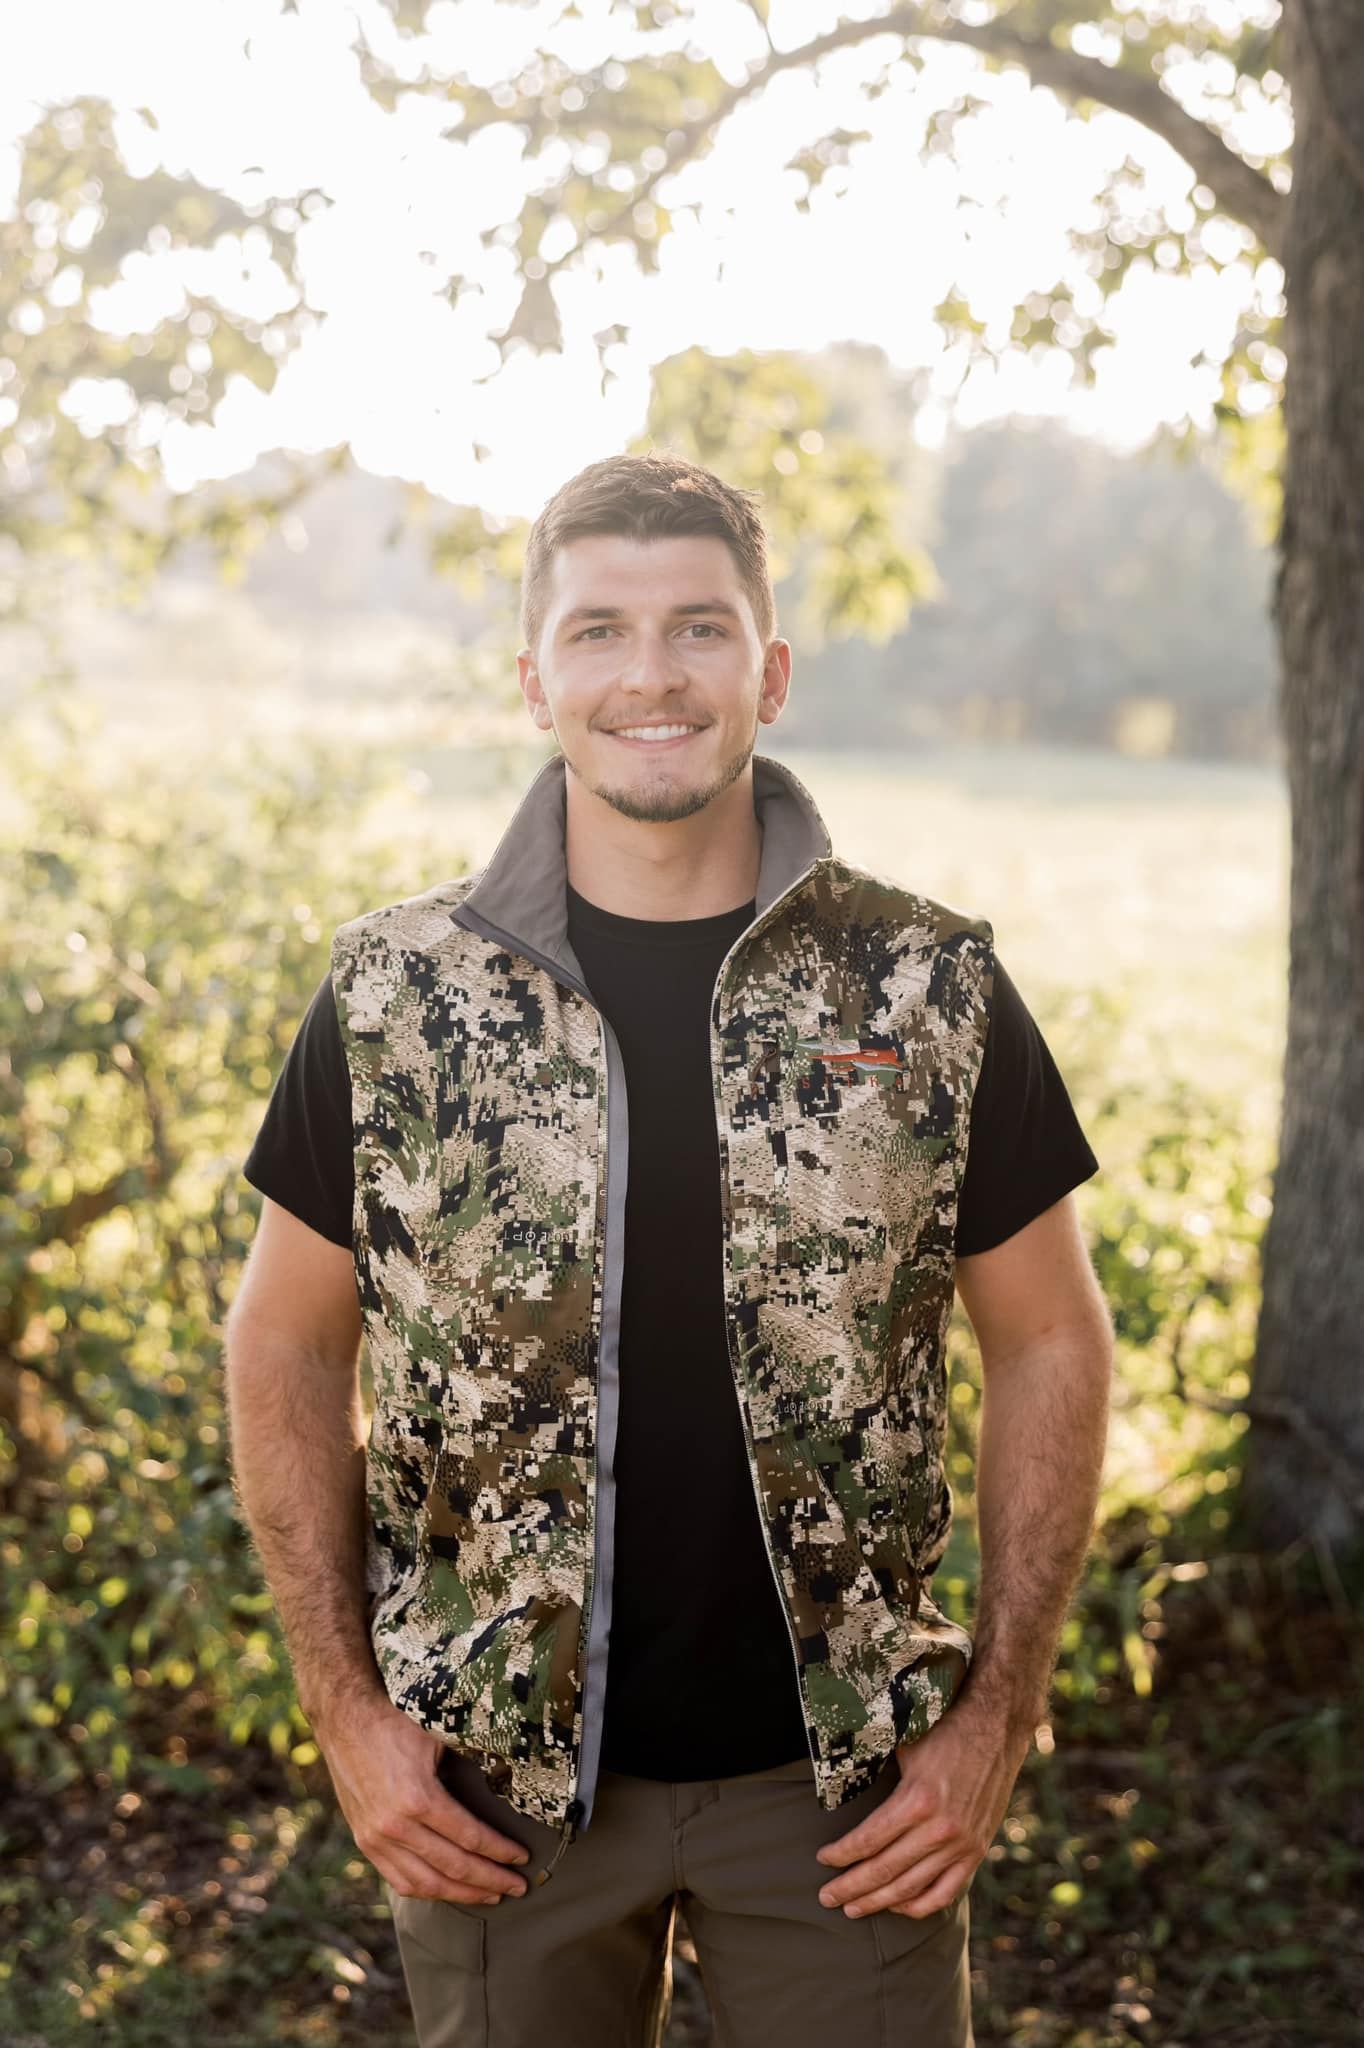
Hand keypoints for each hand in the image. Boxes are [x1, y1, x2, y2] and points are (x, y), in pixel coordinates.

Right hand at [315, 1695, 531, 1904]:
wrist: (346, 1720)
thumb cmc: (396, 1722)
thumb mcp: (439, 1736)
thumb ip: (468, 1763)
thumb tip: (509, 1776)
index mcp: (418, 1799)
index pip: (470, 1838)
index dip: (500, 1852)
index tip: (522, 1859)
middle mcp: (395, 1827)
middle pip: (453, 1868)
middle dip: (490, 1881)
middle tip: (518, 1887)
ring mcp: (376, 1839)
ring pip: (426, 1884)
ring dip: (462, 1894)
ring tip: (490, 1896)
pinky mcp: (365, 1842)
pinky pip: (399, 1880)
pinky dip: (428, 1891)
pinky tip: (449, 1891)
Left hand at [815, 1699, 1028, 1920]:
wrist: (995, 1730)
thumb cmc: (943, 1732)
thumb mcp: (903, 1745)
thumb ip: (876, 1770)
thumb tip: (838, 1781)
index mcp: (917, 1800)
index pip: (868, 1840)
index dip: (841, 1854)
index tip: (822, 1859)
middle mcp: (939, 1829)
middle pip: (884, 1871)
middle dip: (850, 1888)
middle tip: (826, 1898)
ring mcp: (960, 1845)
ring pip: (911, 1888)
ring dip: (878, 1902)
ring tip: (853, 1910)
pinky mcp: (976, 1853)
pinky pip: (945, 1893)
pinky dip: (919, 1906)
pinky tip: (898, 1907)